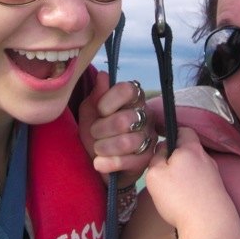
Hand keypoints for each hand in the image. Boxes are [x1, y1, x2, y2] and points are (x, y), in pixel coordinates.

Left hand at [78, 71, 155, 187]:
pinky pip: (127, 161)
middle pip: (124, 119)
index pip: (128, 89)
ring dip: (103, 147)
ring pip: (126, 142)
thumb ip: (97, 94)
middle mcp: (146, 115)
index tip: (99, 110)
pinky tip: (99, 163)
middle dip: (100, 129)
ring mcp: (149, 137)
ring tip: (97, 149)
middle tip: (94, 133)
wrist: (98, 161)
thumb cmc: (96, 130)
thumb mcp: (90, 110)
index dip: (108, 100)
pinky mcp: (147, 159)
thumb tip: (103, 75)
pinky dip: (107, 163)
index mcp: (134, 98)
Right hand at [145, 128, 238, 234]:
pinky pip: (201, 181)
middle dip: (176, 156)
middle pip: (189, 149)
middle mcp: (206, 158)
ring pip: (195, 166)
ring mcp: (214, 175)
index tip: (162, 139)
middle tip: (163, 168)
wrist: (210, 226)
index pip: (184, 130)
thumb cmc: (180, 199)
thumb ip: (156, 158)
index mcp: (191, 149)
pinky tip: (184, 198)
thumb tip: (163, 150)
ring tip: (173, 187)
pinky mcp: (217, 190)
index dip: (172, 132)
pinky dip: (192, 186)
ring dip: (184, 172)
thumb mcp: (155, 175)